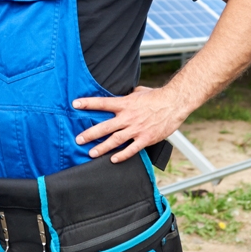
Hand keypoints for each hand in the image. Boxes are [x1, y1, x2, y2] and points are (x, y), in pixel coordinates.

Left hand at [73, 85, 189, 162]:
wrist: (174, 103)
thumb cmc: (157, 96)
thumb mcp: (139, 91)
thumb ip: (128, 95)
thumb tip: (124, 93)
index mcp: (125, 104)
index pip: (102, 103)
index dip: (88, 103)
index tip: (75, 104)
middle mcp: (128, 117)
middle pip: (105, 127)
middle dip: (90, 134)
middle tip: (78, 139)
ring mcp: (136, 129)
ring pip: (115, 140)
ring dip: (102, 147)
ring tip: (91, 152)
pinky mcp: (146, 138)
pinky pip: (132, 149)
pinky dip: (122, 155)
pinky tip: (113, 159)